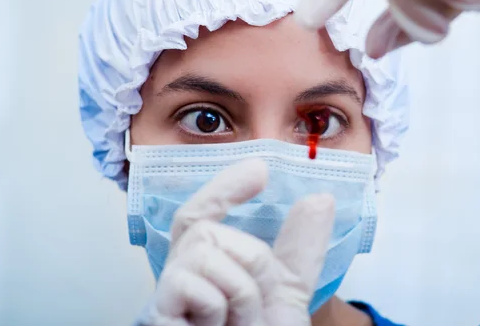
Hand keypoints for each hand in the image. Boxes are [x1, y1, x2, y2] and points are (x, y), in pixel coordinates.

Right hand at [135, 159, 334, 325]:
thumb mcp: (290, 289)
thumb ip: (301, 245)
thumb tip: (321, 199)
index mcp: (209, 264)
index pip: (202, 211)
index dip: (225, 186)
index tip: (260, 169)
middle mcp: (181, 274)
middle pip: (206, 226)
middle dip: (250, 259)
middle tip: (257, 304)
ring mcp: (167, 295)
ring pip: (206, 250)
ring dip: (241, 289)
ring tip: (240, 323)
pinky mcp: (157, 317)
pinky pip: (197, 283)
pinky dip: (221, 307)